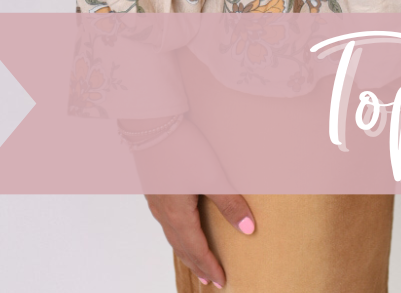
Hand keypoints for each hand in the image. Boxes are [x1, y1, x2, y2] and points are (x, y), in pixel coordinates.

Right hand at [119, 116, 254, 286]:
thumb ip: (230, 204)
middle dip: (197, 264)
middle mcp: (164, 214)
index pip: (197, 249)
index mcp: (179, 216)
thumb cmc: (182, 149)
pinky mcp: (154, 189)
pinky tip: (179, 227)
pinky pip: (165, 222)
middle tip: (210, 281)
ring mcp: (156, 201)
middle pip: (182, 247)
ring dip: (185, 250)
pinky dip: (176, 234)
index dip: (210, 266)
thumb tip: (249, 230)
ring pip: (172, 235)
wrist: (151, 125)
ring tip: (196, 259)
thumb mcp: (212, 176)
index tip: (221, 282)